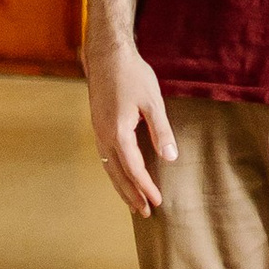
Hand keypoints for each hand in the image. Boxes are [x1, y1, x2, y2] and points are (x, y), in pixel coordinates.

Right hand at [89, 40, 176, 213]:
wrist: (106, 55)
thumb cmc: (132, 75)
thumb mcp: (152, 101)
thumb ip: (161, 130)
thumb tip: (170, 158)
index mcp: (118, 132)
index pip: (133, 168)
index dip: (145, 187)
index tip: (157, 202)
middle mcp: (104, 136)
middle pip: (117, 174)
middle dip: (131, 195)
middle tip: (144, 213)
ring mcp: (98, 132)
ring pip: (108, 167)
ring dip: (121, 187)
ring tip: (133, 203)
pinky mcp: (98, 126)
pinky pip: (105, 157)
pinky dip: (115, 172)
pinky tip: (122, 177)